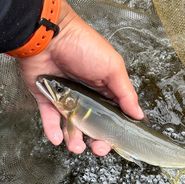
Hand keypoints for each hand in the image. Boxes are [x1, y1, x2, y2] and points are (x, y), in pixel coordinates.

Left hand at [17, 0, 142, 155]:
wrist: (49, 35)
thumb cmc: (83, 45)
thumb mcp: (112, 67)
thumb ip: (125, 93)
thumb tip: (138, 114)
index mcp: (103, 87)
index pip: (111, 114)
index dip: (114, 129)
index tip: (116, 142)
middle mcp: (84, 94)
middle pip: (92, 124)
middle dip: (96, 139)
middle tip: (98, 148)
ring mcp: (64, 96)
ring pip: (71, 124)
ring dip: (74, 139)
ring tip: (76, 147)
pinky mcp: (45, 97)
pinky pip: (49, 118)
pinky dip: (52, 130)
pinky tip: (58, 139)